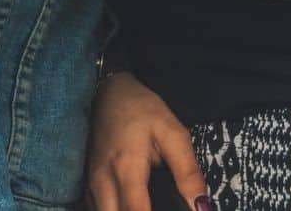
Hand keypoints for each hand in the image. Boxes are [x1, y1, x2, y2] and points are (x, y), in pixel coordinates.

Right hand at [86, 72, 211, 210]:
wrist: (110, 92)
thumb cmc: (142, 110)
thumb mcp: (174, 133)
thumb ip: (188, 172)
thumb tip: (202, 206)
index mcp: (127, 169)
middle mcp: (103, 182)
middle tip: (160, 207)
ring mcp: (92, 185)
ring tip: (148, 205)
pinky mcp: (88, 184)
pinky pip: (97, 210)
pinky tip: (131, 205)